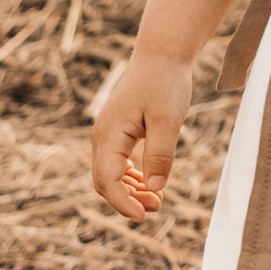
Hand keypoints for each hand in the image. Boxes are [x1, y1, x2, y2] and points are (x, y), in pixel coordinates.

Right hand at [90, 47, 193, 222]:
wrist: (162, 53)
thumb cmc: (165, 83)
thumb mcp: (167, 120)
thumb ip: (160, 153)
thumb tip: (155, 187)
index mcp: (109, 134)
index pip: (107, 180)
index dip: (123, 203)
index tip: (144, 216)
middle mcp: (103, 136)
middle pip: (105, 181)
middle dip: (127, 199)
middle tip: (157, 208)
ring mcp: (109, 133)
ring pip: (110, 173)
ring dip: (130, 190)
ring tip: (157, 200)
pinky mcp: (119, 130)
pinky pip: (117, 162)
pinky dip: (131, 176)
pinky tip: (149, 182)